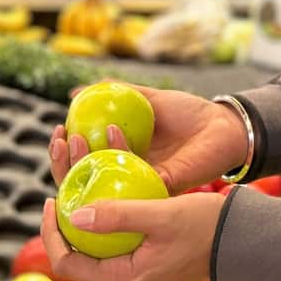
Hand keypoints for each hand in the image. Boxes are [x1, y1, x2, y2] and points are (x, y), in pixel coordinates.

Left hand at [40, 192, 225, 280]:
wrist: (242, 240)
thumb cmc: (206, 227)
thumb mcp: (160, 215)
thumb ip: (117, 216)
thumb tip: (72, 216)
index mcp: (125, 279)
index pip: (67, 263)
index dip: (51, 233)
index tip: (51, 200)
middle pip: (77, 255)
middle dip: (64, 221)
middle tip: (61, 185)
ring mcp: (137, 272)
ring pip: (95, 246)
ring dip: (82, 217)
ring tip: (78, 184)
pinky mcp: (147, 259)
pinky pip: (113, 241)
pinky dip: (104, 219)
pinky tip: (105, 192)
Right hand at [49, 84, 246, 194]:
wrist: (222, 125)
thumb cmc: (188, 113)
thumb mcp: (148, 98)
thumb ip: (115, 95)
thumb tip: (75, 93)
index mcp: (120, 159)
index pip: (83, 165)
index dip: (65, 153)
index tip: (57, 129)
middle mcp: (127, 176)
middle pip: (85, 181)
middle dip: (64, 163)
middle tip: (59, 138)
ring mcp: (142, 184)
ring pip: (103, 186)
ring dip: (82, 163)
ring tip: (75, 138)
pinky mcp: (161, 187)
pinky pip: (133, 177)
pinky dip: (119, 153)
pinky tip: (112, 131)